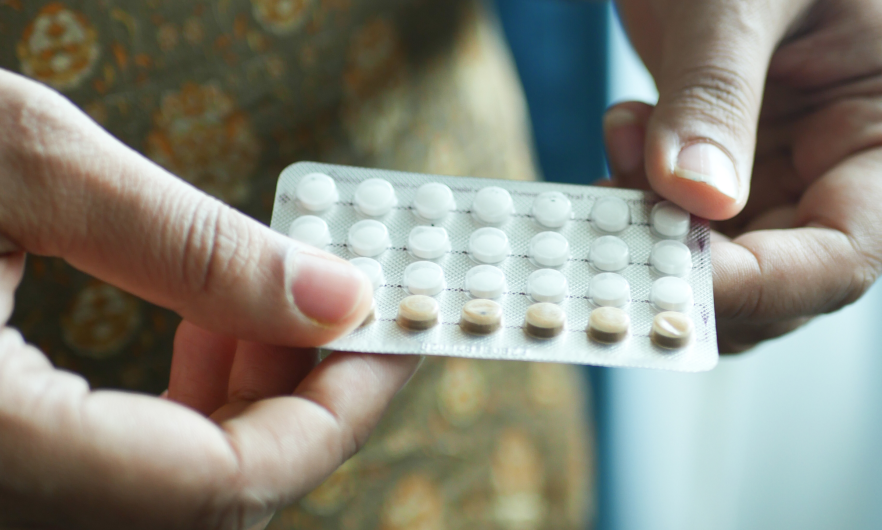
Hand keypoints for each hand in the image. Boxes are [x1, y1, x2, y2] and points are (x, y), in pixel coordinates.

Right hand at [0, 69, 419, 529]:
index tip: (399, 330)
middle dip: (307, 399)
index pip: (228, 485)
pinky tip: (209, 326)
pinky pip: (121, 469)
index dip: (338, 409)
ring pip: (171, 491)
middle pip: (212, 498)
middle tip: (353, 303)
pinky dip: (189, 408)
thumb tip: (338, 292)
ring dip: (254, 400)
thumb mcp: (19, 162)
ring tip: (282, 301)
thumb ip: (190, 245)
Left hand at [605, 0, 881, 351]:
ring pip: (710, 252)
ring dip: (645, 228)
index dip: (757, 286)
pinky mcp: (715, 153)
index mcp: (881, 140)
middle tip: (615, 233)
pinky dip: (631, 191)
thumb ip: (717, 95)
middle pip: (771, 276)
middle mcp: (832, 168)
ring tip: (619, 148)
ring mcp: (771, 164)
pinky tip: (622, 126)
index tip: (665, 271)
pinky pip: (671, 208)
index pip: (840, 258)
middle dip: (684, 267)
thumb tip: (693, 197)